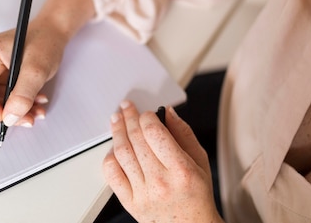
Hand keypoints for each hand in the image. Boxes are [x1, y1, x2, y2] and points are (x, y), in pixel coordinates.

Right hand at [0, 17, 66, 126]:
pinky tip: (35, 101)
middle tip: (25, 117)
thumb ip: (22, 95)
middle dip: (6, 110)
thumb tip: (10, 117)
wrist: (54, 33)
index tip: (4, 114)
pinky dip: (21, 103)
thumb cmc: (44, 40)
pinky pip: (6, 97)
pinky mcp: (2, 76)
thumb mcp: (35, 70)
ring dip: (17, 109)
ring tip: (35, 109)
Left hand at [103, 100, 222, 222]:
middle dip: (129, 117)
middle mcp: (161, 181)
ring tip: (117, 120)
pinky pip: (113, 176)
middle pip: (137, 139)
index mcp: (181, 169)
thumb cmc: (197, 196)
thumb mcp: (201, 162)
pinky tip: (113, 148)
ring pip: (123, 154)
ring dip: (117, 132)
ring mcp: (143, 193)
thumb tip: (168, 113)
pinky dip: (110, 158)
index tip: (145, 112)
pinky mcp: (131, 203)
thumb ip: (184, 134)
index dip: (146, 116)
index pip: (154, 132)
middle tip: (126, 107)